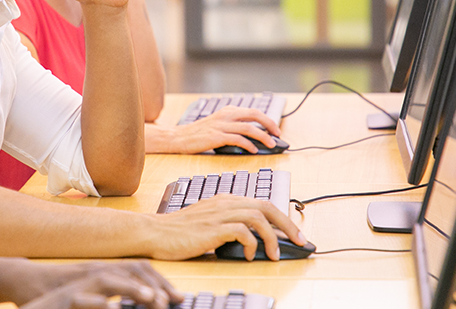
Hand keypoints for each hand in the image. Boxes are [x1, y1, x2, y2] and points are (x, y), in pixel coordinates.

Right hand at [18, 261, 181, 308]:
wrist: (24, 283)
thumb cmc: (60, 292)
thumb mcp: (91, 291)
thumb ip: (114, 293)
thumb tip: (143, 299)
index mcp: (105, 272)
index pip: (138, 270)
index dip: (160, 282)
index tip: (178, 298)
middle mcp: (96, 272)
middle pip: (130, 270)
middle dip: (154, 284)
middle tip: (173, 300)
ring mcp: (81, 283)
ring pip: (110, 280)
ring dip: (133, 288)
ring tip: (152, 299)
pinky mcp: (65, 296)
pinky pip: (83, 299)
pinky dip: (99, 304)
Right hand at [148, 195, 304, 260]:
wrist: (155, 232)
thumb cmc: (179, 231)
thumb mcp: (208, 221)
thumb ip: (228, 223)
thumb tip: (252, 238)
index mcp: (226, 199)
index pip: (262, 202)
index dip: (282, 217)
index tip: (293, 233)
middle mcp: (226, 203)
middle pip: (267, 206)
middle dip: (288, 224)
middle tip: (300, 241)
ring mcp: (220, 214)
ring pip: (259, 218)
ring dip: (273, 237)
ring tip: (274, 254)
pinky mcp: (213, 228)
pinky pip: (243, 232)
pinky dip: (252, 244)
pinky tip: (249, 255)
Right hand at [164, 107, 282, 153]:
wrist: (178, 137)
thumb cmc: (198, 134)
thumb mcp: (217, 124)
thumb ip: (232, 126)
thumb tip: (253, 136)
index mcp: (227, 111)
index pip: (252, 111)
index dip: (267, 119)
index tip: (275, 129)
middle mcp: (225, 115)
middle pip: (254, 115)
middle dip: (270, 124)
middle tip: (278, 134)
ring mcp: (221, 125)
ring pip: (248, 127)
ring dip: (263, 136)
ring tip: (271, 144)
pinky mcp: (216, 136)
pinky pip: (237, 139)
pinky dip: (248, 144)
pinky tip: (253, 150)